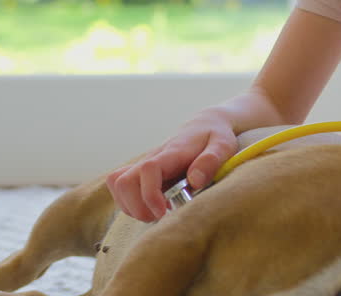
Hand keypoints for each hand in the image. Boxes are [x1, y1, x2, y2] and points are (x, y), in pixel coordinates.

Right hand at [104, 111, 237, 221]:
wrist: (205, 124)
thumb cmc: (215, 136)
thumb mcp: (223, 145)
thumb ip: (210, 161)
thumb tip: (195, 180)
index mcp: (172, 153)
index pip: (148, 170)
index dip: (150, 195)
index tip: (164, 211)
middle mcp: (153, 157)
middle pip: (123, 181)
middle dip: (137, 207)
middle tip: (160, 216)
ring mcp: (144, 163)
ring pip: (118, 184)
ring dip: (131, 206)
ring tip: (155, 213)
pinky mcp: (142, 170)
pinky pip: (120, 185)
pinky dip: (129, 202)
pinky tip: (151, 207)